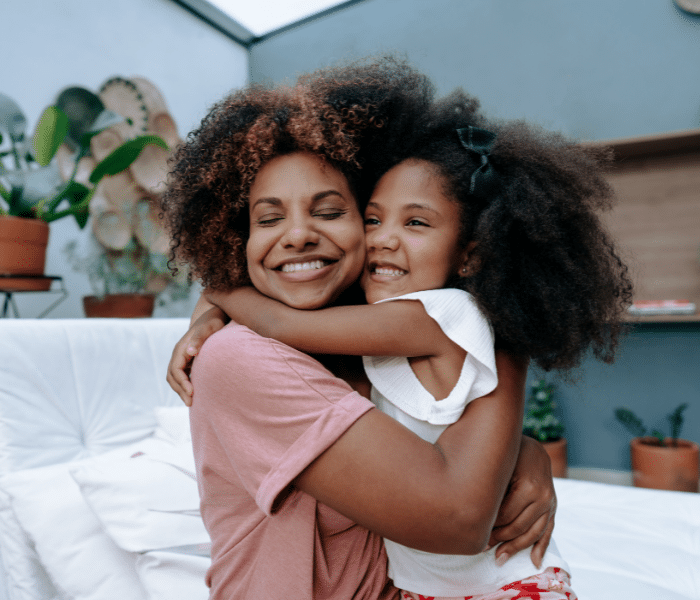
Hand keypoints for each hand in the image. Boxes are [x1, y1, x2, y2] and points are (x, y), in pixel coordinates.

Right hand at [166, 307, 226, 405]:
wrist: (214, 316)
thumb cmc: (213, 322)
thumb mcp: (209, 328)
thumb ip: (200, 338)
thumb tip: (190, 352)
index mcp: (181, 348)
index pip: (175, 369)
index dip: (182, 382)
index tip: (192, 392)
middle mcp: (179, 354)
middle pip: (172, 376)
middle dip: (180, 390)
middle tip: (191, 403)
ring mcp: (182, 358)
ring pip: (175, 378)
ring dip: (181, 390)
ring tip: (192, 402)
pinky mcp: (188, 361)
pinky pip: (183, 376)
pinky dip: (186, 386)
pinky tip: (196, 393)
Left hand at [488, 435, 555, 567]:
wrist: (531, 447)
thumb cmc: (510, 455)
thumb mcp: (500, 467)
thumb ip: (492, 489)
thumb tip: (474, 514)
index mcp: (528, 486)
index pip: (505, 516)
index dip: (489, 526)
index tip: (475, 533)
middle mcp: (543, 496)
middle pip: (518, 527)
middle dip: (499, 539)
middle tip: (482, 547)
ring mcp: (551, 502)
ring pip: (533, 533)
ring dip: (516, 548)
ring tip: (500, 558)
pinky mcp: (553, 506)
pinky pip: (548, 531)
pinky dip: (541, 547)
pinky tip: (534, 562)